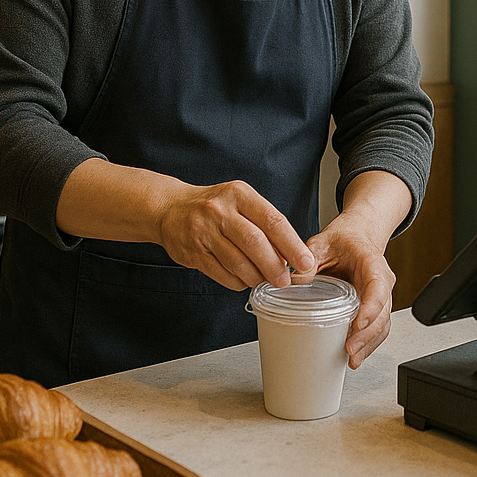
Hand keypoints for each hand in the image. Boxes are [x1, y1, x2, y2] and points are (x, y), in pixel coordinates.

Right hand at [156, 179, 315, 291]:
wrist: (170, 208)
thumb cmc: (214, 206)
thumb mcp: (240, 201)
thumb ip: (264, 223)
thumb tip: (291, 255)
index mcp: (239, 194)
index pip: (272, 220)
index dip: (292, 245)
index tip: (306, 263)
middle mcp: (220, 210)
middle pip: (255, 243)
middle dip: (275, 266)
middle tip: (285, 281)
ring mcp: (204, 231)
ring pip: (238, 263)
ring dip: (256, 277)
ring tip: (265, 281)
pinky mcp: (193, 252)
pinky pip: (222, 274)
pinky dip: (238, 282)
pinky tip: (244, 280)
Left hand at [294, 220, 395, 368]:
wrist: (356, 237)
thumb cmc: (343, 239)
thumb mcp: (322, 242)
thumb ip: (310, 258)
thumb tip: (293, 280)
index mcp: (373, 263)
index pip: (378, 288)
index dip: (370, 309)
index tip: (358, 324)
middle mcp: (381, 282)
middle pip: (382, 313)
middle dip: (367, 335)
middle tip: (350, 350)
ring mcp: (380, 297)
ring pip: (382, 325)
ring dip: (369, 344)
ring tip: (352, 359)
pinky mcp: (372, 308)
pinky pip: (376, 328)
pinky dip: (367, 344)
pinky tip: (354, 356)